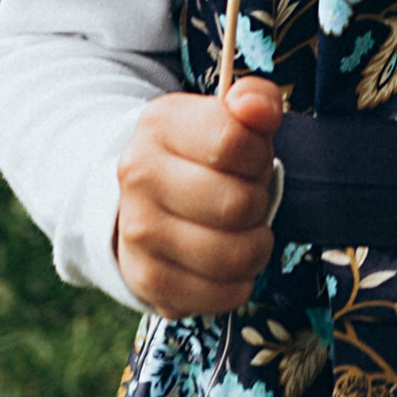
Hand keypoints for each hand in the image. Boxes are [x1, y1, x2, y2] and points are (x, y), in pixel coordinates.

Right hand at [115, 79, 284, 313]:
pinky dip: (238, 283)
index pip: (234, 142)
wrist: (142, 200)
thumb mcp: (226, 116)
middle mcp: (138, 178)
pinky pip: (222, 295)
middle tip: (245, 199)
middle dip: (258, 203)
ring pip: (234, 255)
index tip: (249, 159)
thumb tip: (255, 109)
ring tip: (241, 232)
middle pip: (238, 204)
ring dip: (255, 247)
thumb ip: (255, 101)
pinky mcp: (148, 281)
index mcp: (160, 126)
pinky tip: (226, 264)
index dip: (258, 155)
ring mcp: (138, 233)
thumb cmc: (202, 156)